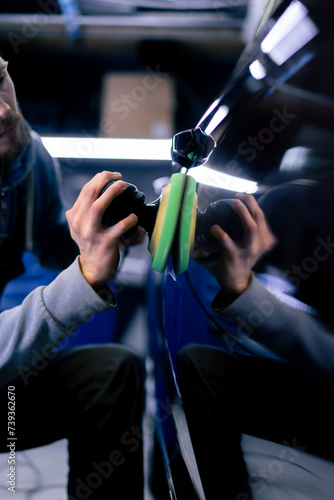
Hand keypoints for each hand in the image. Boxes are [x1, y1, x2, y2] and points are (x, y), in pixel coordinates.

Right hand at [66, 171, 137, 286]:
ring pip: (98, 207)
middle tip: (120, 178)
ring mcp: (91, 233)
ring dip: (111, 193)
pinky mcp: (104, 242)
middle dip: (105, 180)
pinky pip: (118, 228)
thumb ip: (83, 210)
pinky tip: (134, 217)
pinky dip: (128, 220)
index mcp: (74, 215)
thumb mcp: (80, 226)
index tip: (112, 176)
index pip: (85, 190)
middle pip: (89, 193)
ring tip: (123, 186)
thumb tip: (98, 191)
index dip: (100, 178)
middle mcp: (79, 223)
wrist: (92, 268)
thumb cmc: (91, 244)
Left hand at [211, 193, 275, 299]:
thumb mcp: (254, 244)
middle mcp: (261, 244)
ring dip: (242, 213)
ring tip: (233, 203)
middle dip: (249, 203)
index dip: (252, 203)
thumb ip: (254, 229)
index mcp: (266, 239)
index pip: (262, 216)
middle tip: (236, 197)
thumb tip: (242, 206)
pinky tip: (214, 228)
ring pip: (251, 227)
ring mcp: (248, 250)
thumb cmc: (243, 257)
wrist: (236, 280)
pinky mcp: (234, 256)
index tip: (241, 196)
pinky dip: (220, 232)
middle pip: (259, 218)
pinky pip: (227, 240)